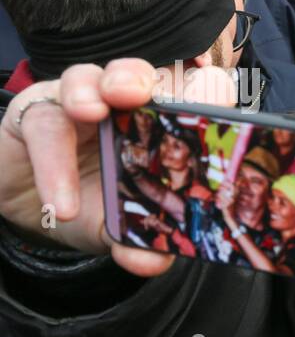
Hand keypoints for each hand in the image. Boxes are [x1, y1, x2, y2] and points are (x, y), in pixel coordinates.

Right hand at [0, 59, 234, 276]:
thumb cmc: (90, 200)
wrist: (32, 205)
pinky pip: (45, 125)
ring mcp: (80, 99)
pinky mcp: (36, 110)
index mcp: (160, 124)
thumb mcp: (118, 226)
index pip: (193, 94)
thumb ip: (139, 242)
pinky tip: (60, 202)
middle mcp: (125, 103)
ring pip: (89, 77)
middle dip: (149, 78)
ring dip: (94, 88)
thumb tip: (154, 262)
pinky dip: (53, 164)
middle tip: (144, 94)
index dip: (209, 93)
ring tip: (92, 111)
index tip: (221, 108)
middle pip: (145, 75)